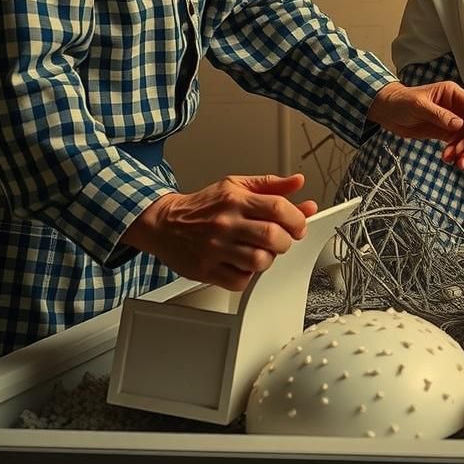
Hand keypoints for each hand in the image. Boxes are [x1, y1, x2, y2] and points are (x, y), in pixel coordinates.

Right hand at [122, 173, 317, 291]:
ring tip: (262, 252)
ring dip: (268, 259)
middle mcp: (226, 223)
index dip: (297, 219)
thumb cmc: (204, 206)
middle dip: (285, 241)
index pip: (278, 208)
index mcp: (236, 200)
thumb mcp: (236, 185)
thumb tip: (298, 183)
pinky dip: (248, 276)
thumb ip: (270, 185)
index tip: (298, 225)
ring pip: (259, 261)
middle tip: (281, 240)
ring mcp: (215, 248)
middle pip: (272, 237)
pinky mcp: (206, 270)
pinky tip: (244, 265)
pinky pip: (240, 281)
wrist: (164, 223)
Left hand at [367, 80, 463, 168]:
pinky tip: (448, 158)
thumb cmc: (401, 101)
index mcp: (452, 93)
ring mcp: (453, 120)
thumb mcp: (419, 105)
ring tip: (455, 161)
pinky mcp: (446, 133)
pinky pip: (459, 144)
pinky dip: (457, 153)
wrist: (387, 112)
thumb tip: (460, 124)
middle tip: (463, 155)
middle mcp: (456, 106)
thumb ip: (439, 115)